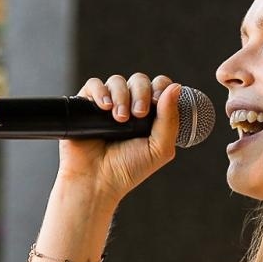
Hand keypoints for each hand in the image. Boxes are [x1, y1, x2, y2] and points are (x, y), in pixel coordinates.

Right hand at [57, 73, 180, 203]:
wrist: (97, 181)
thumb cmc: (129, 169)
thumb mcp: (159, 148)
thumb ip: (170, 119)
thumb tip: (175, 87)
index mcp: (150, 114)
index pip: (159, 86)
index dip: (160, 87)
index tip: (157, 101)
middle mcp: (129, 105)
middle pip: (139, 80)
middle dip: (141, 93)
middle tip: (138, 114)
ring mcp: (108, 104)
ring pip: (117, 81)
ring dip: (121, 96)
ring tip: (119, 118)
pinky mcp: (86, 105)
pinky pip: (94, 84)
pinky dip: (100, 91)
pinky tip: (104, 107)